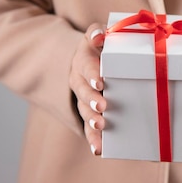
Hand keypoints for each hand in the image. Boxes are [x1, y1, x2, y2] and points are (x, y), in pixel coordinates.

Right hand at [69, 23, 106, 155]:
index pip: (86, 66)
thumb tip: (98, 36)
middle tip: (103, 107)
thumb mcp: (98, 35)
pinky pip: (87, 127)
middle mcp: (79, 79)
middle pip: (82, 91)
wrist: (88, 58)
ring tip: (101, 127)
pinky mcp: (87, 112)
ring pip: (83, 110)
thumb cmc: (102, 46)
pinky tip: (98, 150)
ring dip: (91, 120)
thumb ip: (98, 33)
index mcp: (83, 59)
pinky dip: (92, 138)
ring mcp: (82, 97)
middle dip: (92, 99)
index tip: (100, 82)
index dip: (92, 73)